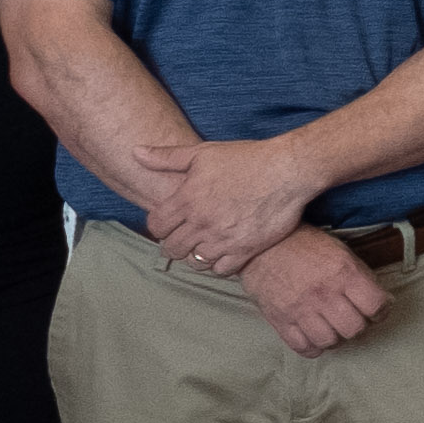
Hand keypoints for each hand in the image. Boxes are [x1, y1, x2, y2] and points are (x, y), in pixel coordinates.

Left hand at [157, 133, 330, 278]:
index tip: (171, 222)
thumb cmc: (246, 158)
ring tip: (204, 245)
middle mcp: (201, 222)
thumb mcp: (203, 152)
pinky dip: (219, 265)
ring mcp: (223, 238)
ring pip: (195, 261)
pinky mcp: (245, 249)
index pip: (157, 226)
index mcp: (186, 199)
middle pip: (172, 248)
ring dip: (196, 255)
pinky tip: (224, 252)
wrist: (288, 170)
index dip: (161, 225)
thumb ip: (166, 157)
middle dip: (175, 243)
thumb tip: (135, 152)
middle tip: (186, 236)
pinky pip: (221, 270)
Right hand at [238, 227, 387, 357]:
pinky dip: (313, 347)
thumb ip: (360, 277)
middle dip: (360, 326)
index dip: (381, 310)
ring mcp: (300, 309)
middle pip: (354, 328)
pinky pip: (303, 347)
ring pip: (329, 341)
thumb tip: (382, 300)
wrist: (261, 244)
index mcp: (343, 273)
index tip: (377, 310)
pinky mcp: (280, 320)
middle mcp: (323, 294)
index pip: (375, 305)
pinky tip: (315, 336)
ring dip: (336, 338)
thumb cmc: (304, 245)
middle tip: (354, 318)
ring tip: (334, 328)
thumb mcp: (340, 251)